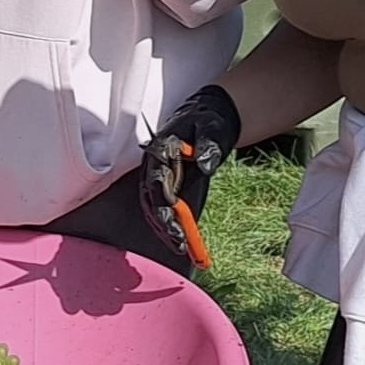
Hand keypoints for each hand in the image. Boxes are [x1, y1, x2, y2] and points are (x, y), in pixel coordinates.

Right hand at [140, 85, 239, 260]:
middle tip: (180, 243)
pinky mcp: (169, 185)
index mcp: (161, 150)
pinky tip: (182, 241)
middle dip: (164, 224)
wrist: (209, 116)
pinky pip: (164, 208)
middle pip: (152, 200)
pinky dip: (170, 225)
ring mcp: (160, 177)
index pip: (157, 181)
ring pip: (155, 208)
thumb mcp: (212, 128)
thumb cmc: (209, 120)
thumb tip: (204, 163)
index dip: (164, 203)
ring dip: (165, 229)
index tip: (175, 222)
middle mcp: (155, 166)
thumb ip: (208, 145)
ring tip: (182, 247)